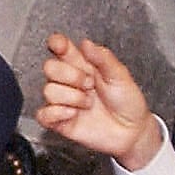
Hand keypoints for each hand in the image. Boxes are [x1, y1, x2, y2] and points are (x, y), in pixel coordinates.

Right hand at [35, 35, 163, 171]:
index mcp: (83, 65)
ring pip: (48, 90)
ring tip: (88, 103)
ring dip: (72, 97)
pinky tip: (74, 114)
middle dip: (70, 75)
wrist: (131, 131)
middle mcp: (70, 81)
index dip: (56, 44)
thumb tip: (86, 43)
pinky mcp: (59, 120)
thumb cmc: (128, 102)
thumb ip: (103, 58)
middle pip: (50, 67)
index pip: (61, 49)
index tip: (60, 45)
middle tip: (90, 84)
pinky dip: (58, 113)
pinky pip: (43, 113)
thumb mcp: (120, 76)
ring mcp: (63, 100)